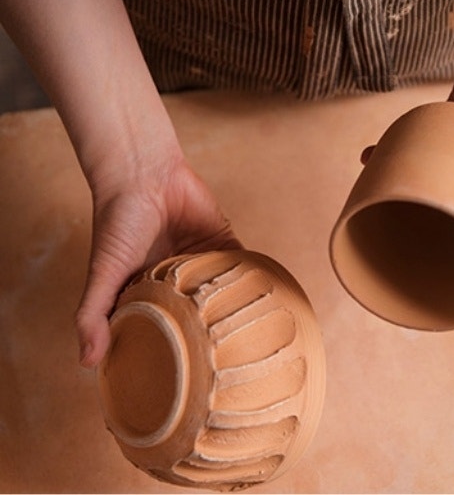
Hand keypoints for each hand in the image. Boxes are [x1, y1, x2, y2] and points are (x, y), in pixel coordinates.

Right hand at [76, 155, 241, 367]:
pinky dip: (252, 281)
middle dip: (214, 337)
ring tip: (252, 345)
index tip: (188, 381)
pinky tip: (264, 305)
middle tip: (227, 371)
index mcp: (150, 294)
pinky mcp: (223, 243)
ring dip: (237, 312)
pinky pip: (242, 267)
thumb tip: (86, 363)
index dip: (175, 353)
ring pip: (225, 294)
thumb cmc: (117, 223)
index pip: (165, 331)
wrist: (143, 174)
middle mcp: (179, 283)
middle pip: (201, 316)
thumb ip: (93, 313)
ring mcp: (203, 263)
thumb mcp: (102, 273)